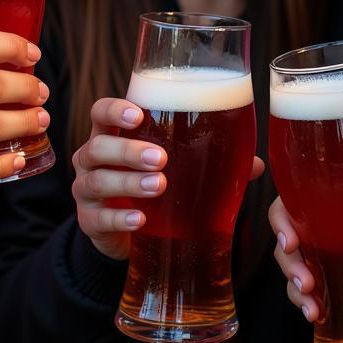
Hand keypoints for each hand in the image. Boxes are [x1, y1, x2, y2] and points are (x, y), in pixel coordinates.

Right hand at [72, 99, 265, 260]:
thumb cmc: (155, 182)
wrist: (131, 232)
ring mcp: (86, 191)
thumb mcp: (177, 166)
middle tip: (160, 158)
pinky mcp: (88, 223)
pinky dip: (120, 219)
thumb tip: (256, 165)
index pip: (100, 112)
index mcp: (112, 134)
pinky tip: (141, 220)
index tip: (138, 114)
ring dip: (128, 183)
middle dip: (127, 151)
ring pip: (96, 181)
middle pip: (97, 147)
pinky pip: (98, 219)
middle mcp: (92, 159)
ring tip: (159, 186)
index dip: (114, 110)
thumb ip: (213, 160)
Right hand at [268, 196, 321, 322]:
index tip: (290, 244)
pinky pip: (302, 287)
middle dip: (290, 267)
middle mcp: (305, 222)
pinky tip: (317, 314)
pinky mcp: (321, 271)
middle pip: (283, 246)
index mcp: (313, 200)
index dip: (281, 225)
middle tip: (307, 285)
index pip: (283, 208)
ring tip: (312, 310)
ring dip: (296, 290)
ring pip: (289, 269)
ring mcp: (311, 249)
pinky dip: (306, 301)